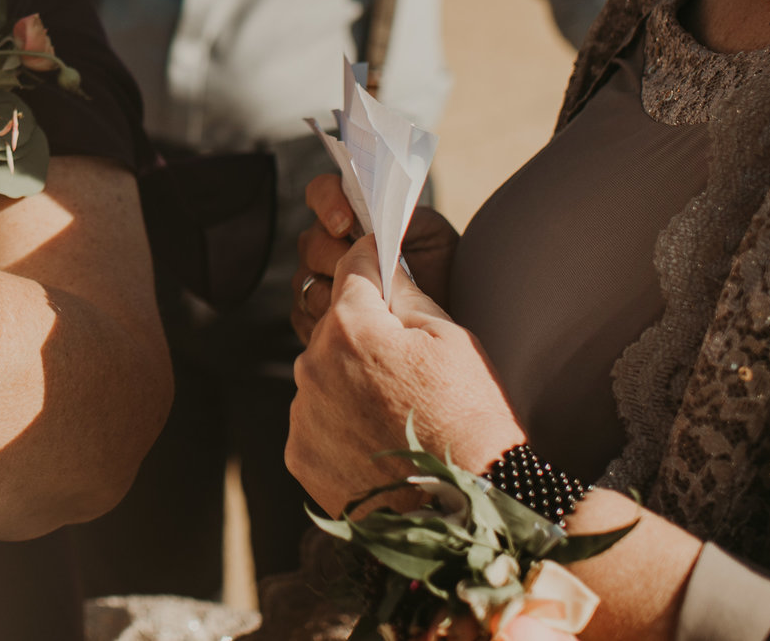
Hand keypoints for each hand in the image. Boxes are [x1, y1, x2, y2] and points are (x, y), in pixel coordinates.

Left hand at [286, 234, 523, 515]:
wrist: (468, 508)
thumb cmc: (469, 416)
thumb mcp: (452, 338)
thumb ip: (406, 293)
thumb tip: (381, 260)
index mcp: (349, 327)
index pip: (350, 270)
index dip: (372, 265)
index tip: (383, 267)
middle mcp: (312, 365)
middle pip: (333, 329)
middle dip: (362, 335)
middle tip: (405, 365)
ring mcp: (302, 413)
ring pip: (322, 377)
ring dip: (348, 383)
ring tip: (395, 413)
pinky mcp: (300, 455)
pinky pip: (315, 422)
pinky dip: (339, 426)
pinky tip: (377, 442)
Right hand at [291, 172, 456, 342]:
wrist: (444, 307)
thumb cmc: (436, 263)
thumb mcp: (430, 232)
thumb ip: (404, 221)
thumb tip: (384, 225)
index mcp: (348, 214)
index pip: (321, 192)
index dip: (327, 203)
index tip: (345, 224)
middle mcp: (325, 243)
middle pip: (312, 244)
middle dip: (334, 258)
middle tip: (364, 274)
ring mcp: (315, 278)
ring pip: (306, 282)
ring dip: (333, 295)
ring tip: (366, 309)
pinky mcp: (312, 313)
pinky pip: (304, 316)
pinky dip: (325, 322)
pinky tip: (354, 331)